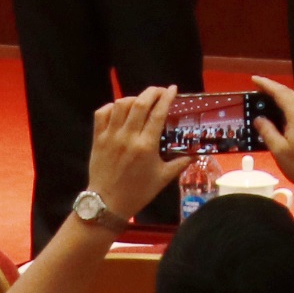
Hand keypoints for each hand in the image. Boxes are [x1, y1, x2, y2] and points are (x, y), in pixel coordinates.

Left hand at [85, 84, 180, 219]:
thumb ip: (180, 164)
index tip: (172, 89)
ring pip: (121, 105)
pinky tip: (119, 109)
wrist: (107, 203)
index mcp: (146, 146)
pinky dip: (111, 107)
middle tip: (160, 91)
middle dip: (152, 92)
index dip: (166, 98)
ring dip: (133, 98)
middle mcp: (128, 137)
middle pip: (140, 104)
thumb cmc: (138, 192)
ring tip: (141, 101)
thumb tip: (196, 154)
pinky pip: (102, 114)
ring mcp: (111, 136)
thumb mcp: (162, 179)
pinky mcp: (97, 138)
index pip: (158, 114)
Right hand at [249, 74, 293, 198]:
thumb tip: (259, 119)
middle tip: (260, 90)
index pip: (280, 92)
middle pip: (291, 94)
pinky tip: (288, 117)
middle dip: (275, 90)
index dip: (266, 84)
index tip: (254, 79)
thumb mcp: (280, 151)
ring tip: (272, 102)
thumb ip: (268, 132)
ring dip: (285, 99)